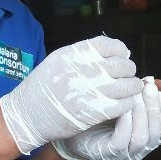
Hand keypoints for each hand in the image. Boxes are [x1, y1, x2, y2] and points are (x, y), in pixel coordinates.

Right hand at [0, 36, 142, 153]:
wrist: (28, 114)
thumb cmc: (42, 87)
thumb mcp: (58, 60)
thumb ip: (84, 55)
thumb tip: (116, 52)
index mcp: (74, 54)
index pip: (109, 45)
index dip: (121, 50)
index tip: (123, 56)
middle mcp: (84, 70)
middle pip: (122, 65)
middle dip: (129, 69)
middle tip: (128, 75)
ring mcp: (91, 91)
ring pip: (128, 85)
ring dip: (132, 86)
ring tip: (130, 88)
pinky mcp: (95, 112)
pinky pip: (124, 104)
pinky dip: (128, 103)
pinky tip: (123, 103)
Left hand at [55, 78, 160, 159]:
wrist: (69, 128)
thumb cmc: (98, 115)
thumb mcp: (121, 104)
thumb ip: (136, 96)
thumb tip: (149, 79)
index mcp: (146, 140)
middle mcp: (138, 150)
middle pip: (157, 133)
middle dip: (155, 108)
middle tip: (148, 88)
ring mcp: (123, 154)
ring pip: (142, 138)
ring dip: (142, 114)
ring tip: (136, 95)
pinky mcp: (107, 153)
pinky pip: (122, 140)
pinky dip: (126, 123)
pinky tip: (123, 108)